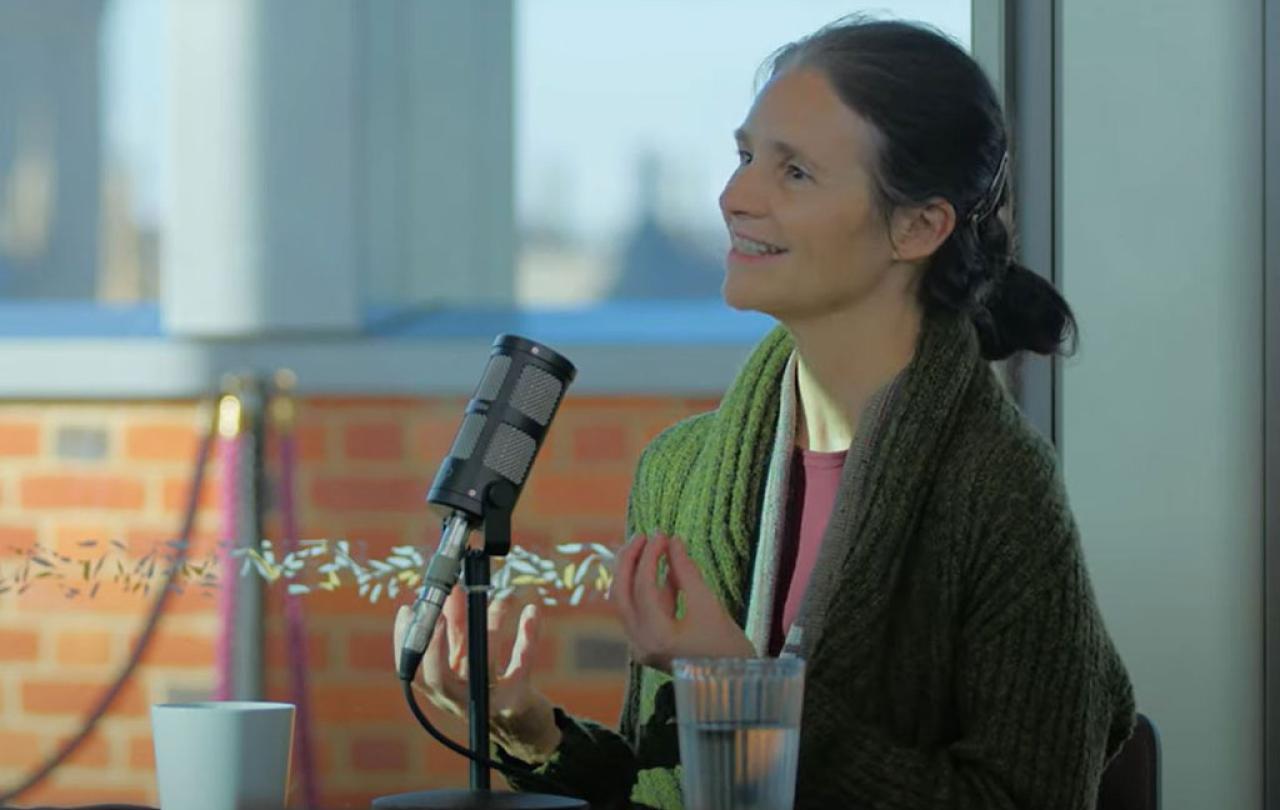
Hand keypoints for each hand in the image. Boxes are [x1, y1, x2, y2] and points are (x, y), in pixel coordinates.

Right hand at [393, 584, 561, 761]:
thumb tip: (450, 592)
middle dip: (436, 643)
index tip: (409, 610)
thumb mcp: (466, 659)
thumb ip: (456, 629)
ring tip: (502, 597)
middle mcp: (459, 701)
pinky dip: (527, 637)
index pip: (412, 672)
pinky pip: (521, 666)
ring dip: (492, 624)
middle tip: (443, 606)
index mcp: (441, 691)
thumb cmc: (487, 684)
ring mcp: (487, 704)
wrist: (521, 726)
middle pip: (438, 678)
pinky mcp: (517, 700)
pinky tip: (531, 612)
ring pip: (484, 665)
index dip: (405, 643)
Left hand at [611, 533, 755, 672]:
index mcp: (656, 637)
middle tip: (645, 536)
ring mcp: (641, 648)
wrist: (736, 688)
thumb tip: (673, 541)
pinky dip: (650, 590)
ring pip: (627, 602)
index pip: (643, 586)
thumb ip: (686, 572)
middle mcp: (641, 644)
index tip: (663, 534)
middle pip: (622, 593)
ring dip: (638, 573)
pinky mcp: (647, 647)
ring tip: (654, 546)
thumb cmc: (728, 651)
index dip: (651, 555)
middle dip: (631, 561)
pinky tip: (665, 570)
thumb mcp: (709, 606)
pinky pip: (641, 612)